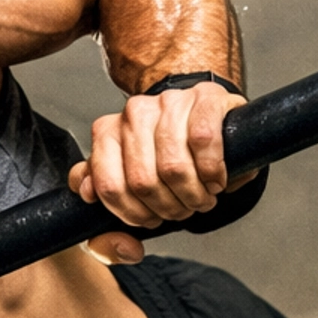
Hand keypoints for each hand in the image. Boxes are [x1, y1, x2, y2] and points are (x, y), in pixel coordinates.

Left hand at [67, 81, 239, 263]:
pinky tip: (215, 179)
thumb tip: (102, 216)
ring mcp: (168, 103)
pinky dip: (212, 172)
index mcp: (107, 134)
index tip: (149, 219)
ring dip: (193, 195)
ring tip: (201, 198)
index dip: (133, 214)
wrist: (205, 123)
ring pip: (173, 167)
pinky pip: (203, 142)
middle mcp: (134, 114)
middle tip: (182, 210)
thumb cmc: (166, 160)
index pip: (108, 187)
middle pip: (143, 182)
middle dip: (168, 209)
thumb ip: (105, 218)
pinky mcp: (204, 99)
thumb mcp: (131, 192)